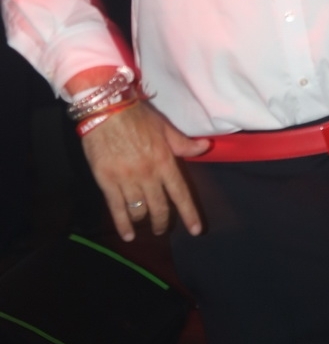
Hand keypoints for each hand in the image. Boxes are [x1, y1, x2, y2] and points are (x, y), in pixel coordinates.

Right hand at [81, 100, 209, 241]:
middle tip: (163, 229)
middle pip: (160, 207)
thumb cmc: (137, 117)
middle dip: (163, 222)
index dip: (189, 214)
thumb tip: (206, 147)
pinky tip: (128, 234)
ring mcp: (127, 180)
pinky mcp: (107, 183)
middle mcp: (148, 174)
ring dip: (145, 221)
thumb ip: (183, 143)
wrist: (106, 110)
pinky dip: (123, 225)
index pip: (180, 193)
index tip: (196, 230)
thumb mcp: (164, 127)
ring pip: (140, 211)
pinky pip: (117, 209)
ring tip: (145, 225)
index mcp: (164, 161)